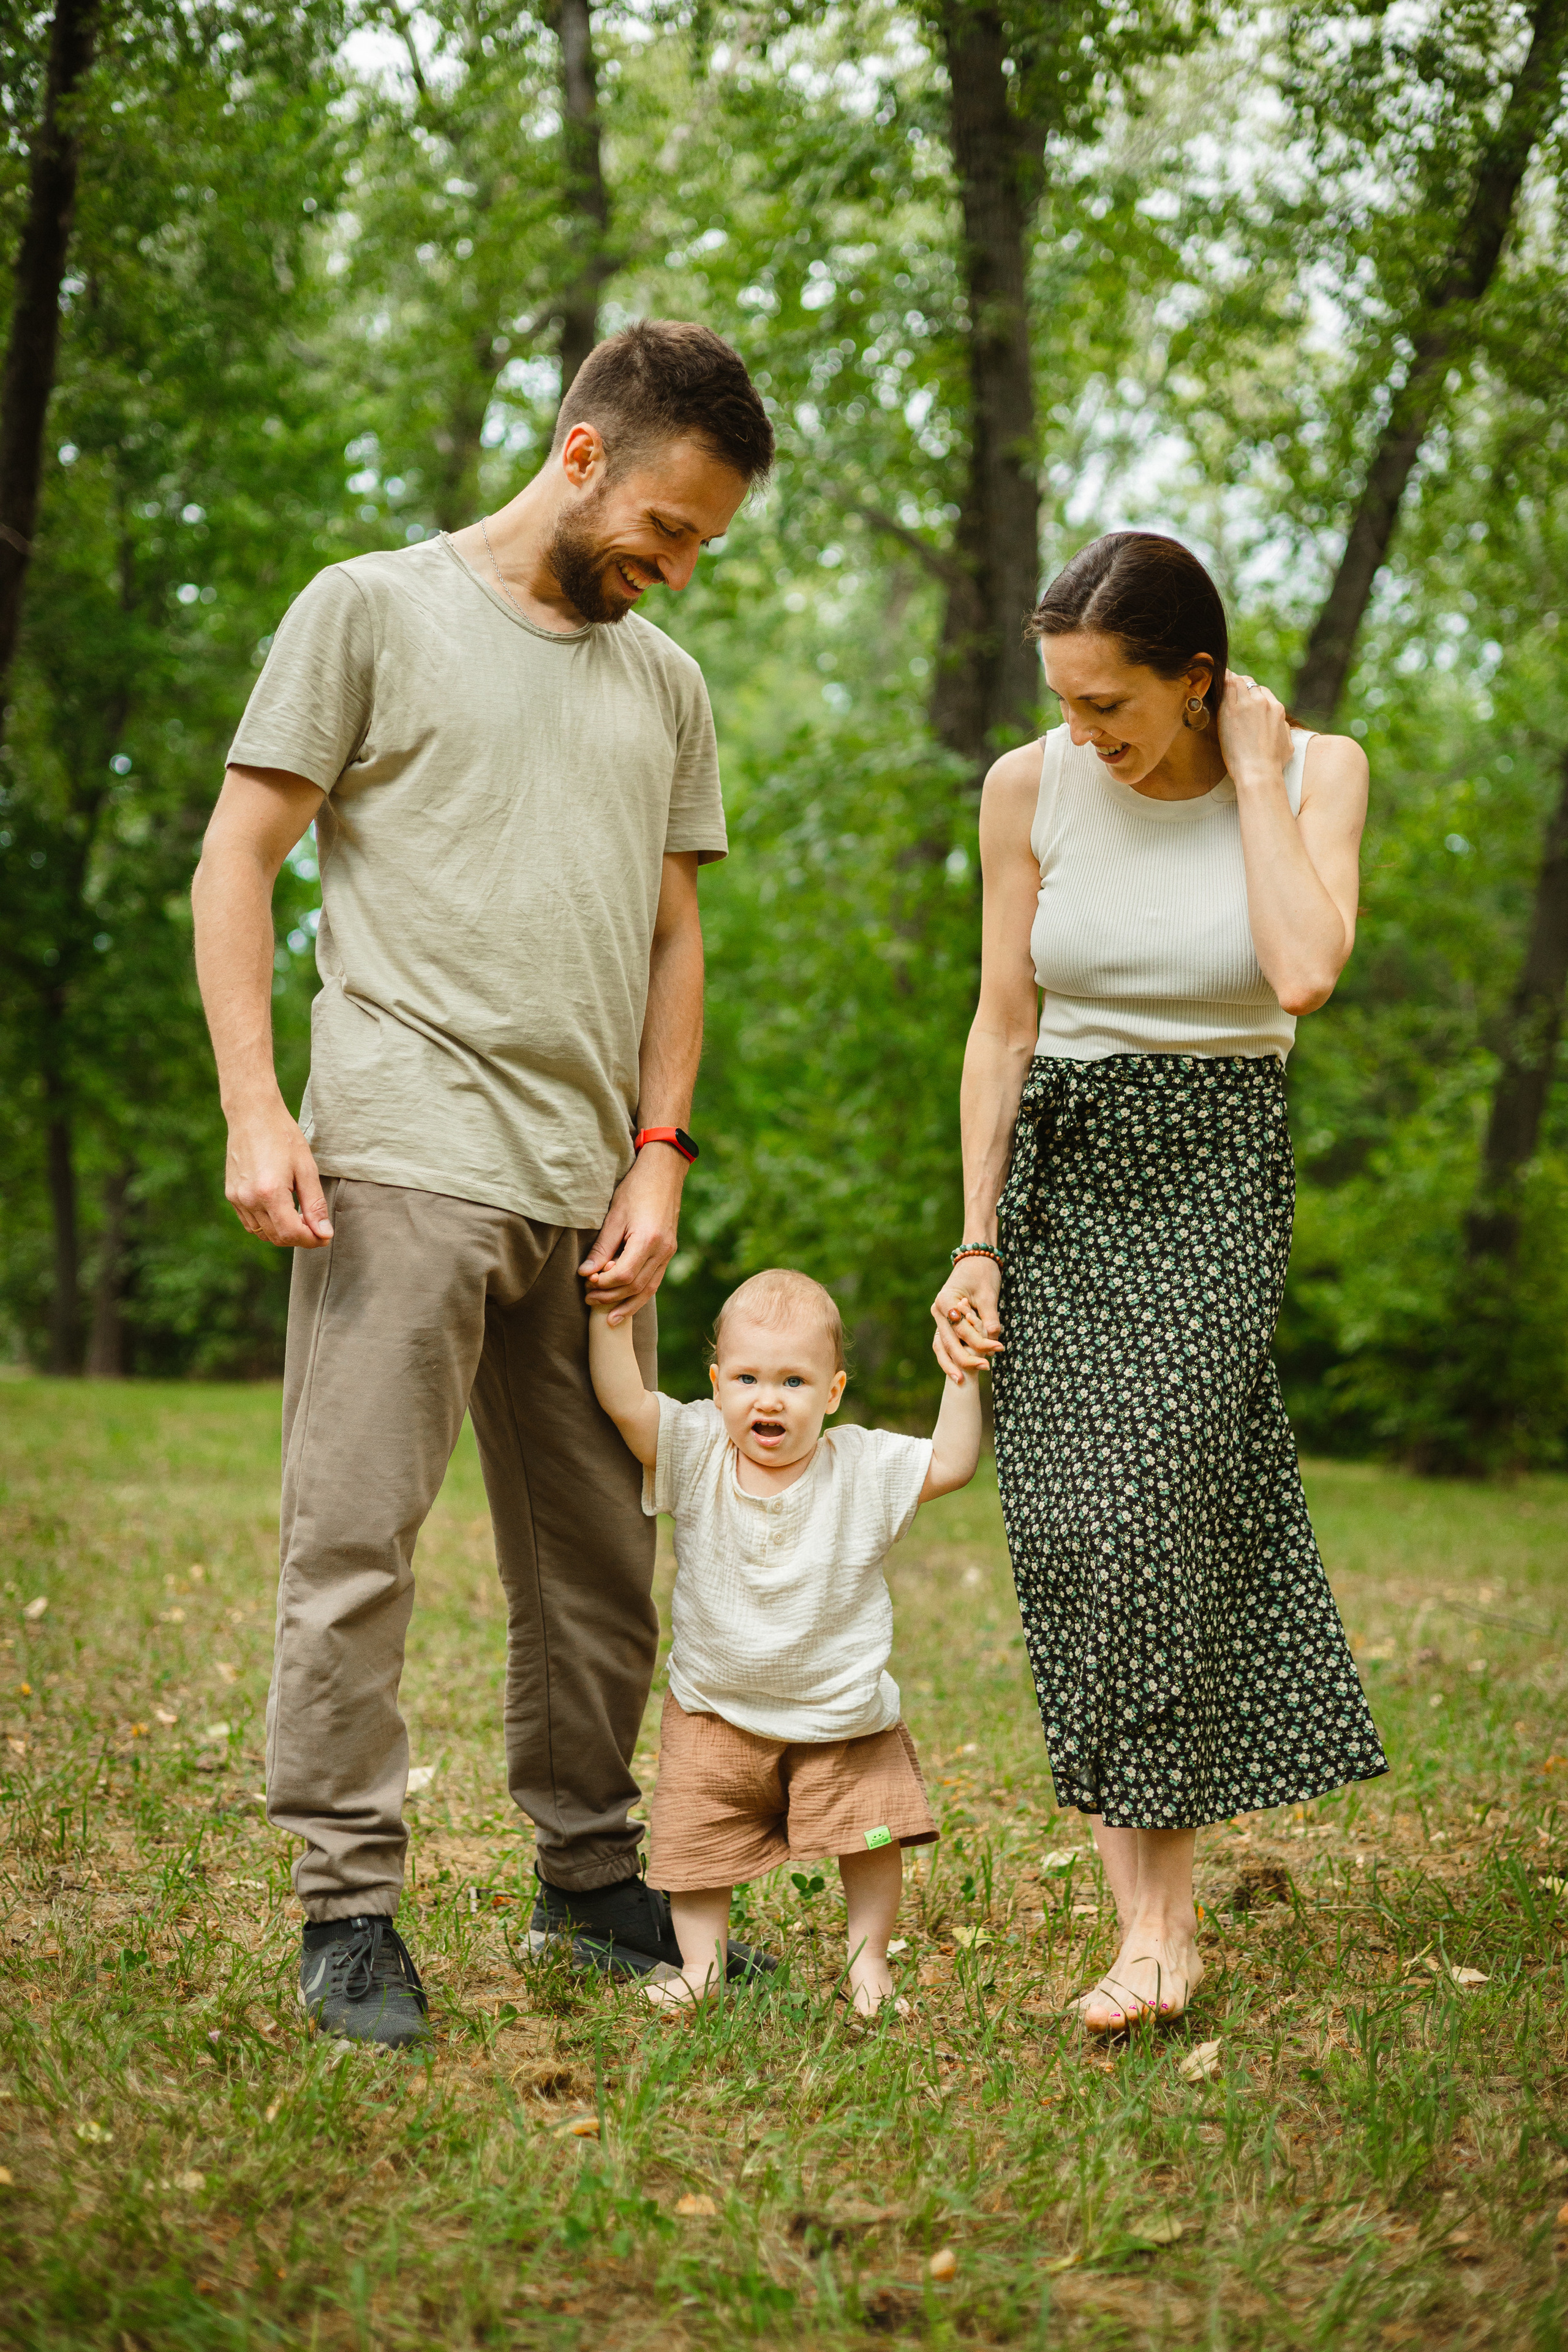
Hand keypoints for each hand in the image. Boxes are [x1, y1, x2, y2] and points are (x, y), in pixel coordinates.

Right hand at [224, 1098, 332, 1247]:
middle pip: (276, 1237)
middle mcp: (249, 1199)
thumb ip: (315, 1205)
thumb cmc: (283, 1136)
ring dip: (283, 1233)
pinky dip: (267, 1224)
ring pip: (262, 1233)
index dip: (311, 1240)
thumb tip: (324, 1234)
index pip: (291, 1233)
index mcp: (269, 1192)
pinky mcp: (231, 1194)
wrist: (253, 1114)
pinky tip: (282, 1211)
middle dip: (300, 1238)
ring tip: (300, 1217)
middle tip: (317, 1227)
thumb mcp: (306, 1169)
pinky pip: (250, 1222)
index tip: (325, 1236)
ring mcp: (237, 1198)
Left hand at [580, 1147, 684, 1320]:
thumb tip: (585, 1274)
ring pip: (648, 1289)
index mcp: (648, 1240)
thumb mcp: (614, 1216)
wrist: (664, 1172)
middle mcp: (663, 1250)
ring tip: (608, 1316)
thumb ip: (601, 1248)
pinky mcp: (669, 1252)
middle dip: (611, 1297)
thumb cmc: (635, 1189)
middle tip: (589, 1299)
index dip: (603, 1284)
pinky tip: (626, 1303)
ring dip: (626, 1303)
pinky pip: (655, 1281)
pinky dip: (639, 1295)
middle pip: (635, 1286)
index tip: (586, 1282)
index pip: (623, 1275)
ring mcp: (669, 1253)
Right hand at [930, 1255, 1002, 1381]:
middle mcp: (938, 1311)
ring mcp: (939, 1319)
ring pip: (941, 1346)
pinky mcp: (945, 1323)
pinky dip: (951, 1357)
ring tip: (962, 1380)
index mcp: (944, 1301)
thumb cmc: (982, 1273)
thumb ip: (990, 1316)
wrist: (975, 1260)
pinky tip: (959, 1372)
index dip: (979, 1341)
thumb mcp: (988, 1293)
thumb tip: (994, 1338)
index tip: (999, 1348)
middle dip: (965, 1358)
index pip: (961, 1329)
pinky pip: (945, 1344)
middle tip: (986, 1368)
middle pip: (948, 1341)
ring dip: (952, 1363)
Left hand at [1216, 670, 1291, 786]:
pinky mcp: (1230, 710)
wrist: (1258, 772)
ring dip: (1229, 681)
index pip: (1262, 691)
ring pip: (1237, 681)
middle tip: (1229, 689)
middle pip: (1249, 684)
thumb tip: (1281, 724)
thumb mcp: (1287, 743)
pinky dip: (1220, 681)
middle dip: (1240, 685)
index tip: (1243, 699)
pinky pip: (1225, 686)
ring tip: (1220, 682)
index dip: (1251, 694)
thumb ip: (1283, 728)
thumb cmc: (1273, 763)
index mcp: (1277, 709)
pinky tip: (1214, 679)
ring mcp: (1246, 705)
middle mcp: (1263, 702)